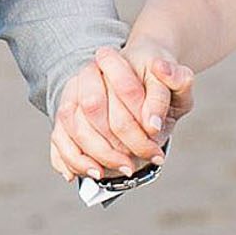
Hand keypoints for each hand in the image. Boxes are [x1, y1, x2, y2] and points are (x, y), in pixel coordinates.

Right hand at [49, 44, 195, 182]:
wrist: (139, 85)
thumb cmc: (158, 86)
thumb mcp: (177, 82)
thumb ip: (177, 80)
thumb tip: (155, 111)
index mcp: (113, 60)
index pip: (123, 86)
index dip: (139, 114)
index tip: (156, 134)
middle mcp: (86, 74)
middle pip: (93, 107)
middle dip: (117, 139)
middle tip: (142, 159)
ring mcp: (71, 95)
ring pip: (73, 125)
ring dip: (95, 154)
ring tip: (119, 171)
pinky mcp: (64, 117)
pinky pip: (58, 139)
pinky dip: (70, 159)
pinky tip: (84, 174)